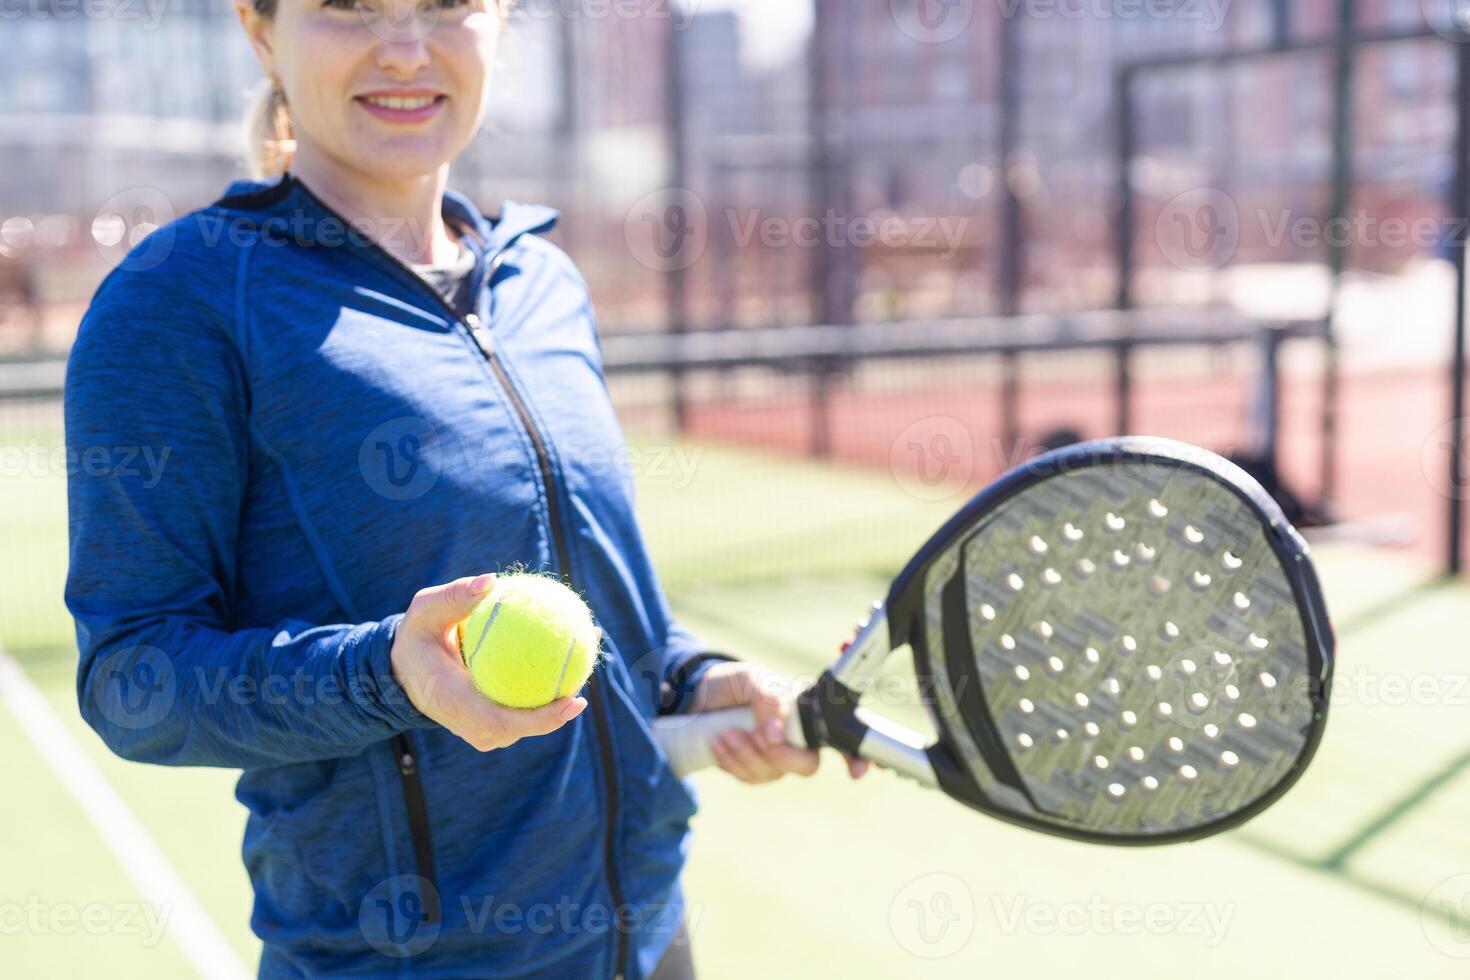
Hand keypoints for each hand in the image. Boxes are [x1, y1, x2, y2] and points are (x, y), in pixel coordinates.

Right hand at [390, 573, 586, 752]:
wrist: (401, 670)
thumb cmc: (417, 637)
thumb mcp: (426, 610)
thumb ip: (455, 597)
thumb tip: (490, 580)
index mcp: (455, 704)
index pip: (504, 722)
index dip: (543, 719)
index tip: (575, 700)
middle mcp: (473, 726)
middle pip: (526, 726)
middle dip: (562, 706)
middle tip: (588, 668)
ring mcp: (482, 731)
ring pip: (529, 721)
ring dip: (558, 696)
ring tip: (585, 655)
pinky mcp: (490, 726)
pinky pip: (523, 711)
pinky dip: (545, 689)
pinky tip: (568, 655)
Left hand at [691, 661, 868, 783]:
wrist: (700, 697)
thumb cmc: (735, 684)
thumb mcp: (751, 677)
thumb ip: (769, 696)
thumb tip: (777, 730)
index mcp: (807, 714)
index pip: (841, 739)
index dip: (855, 757)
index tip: (856, 772)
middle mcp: (797, 740)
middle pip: (806, 765)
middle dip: (779, 754)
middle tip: (757, 733)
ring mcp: (775, 758)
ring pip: (773, 773)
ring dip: (747, 754)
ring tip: (727, 732)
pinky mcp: (753, 770)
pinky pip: (750, 777)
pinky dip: (733, 762)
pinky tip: (718, 743)